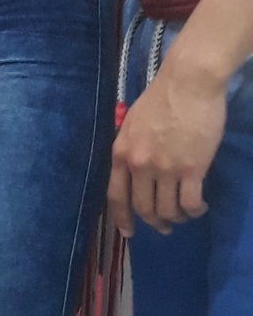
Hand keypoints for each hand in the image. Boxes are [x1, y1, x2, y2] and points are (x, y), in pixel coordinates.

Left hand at [108, 63, 225, 235]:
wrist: (188, 83)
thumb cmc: (161, 98)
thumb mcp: (132, 123)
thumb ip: (129, 148)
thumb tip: (131, 168)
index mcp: (121, 153)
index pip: (116, 196)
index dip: (121, 218)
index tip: (128, 233)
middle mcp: (140, 165)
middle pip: (143, 208)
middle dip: (154, 223)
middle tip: (164, 227)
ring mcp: (165, 168)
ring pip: (168, 210)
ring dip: (176, 218)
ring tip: (184, 215)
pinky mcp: (192, 169)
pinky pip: (190, 202)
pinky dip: (195, 211)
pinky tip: (200, 207)